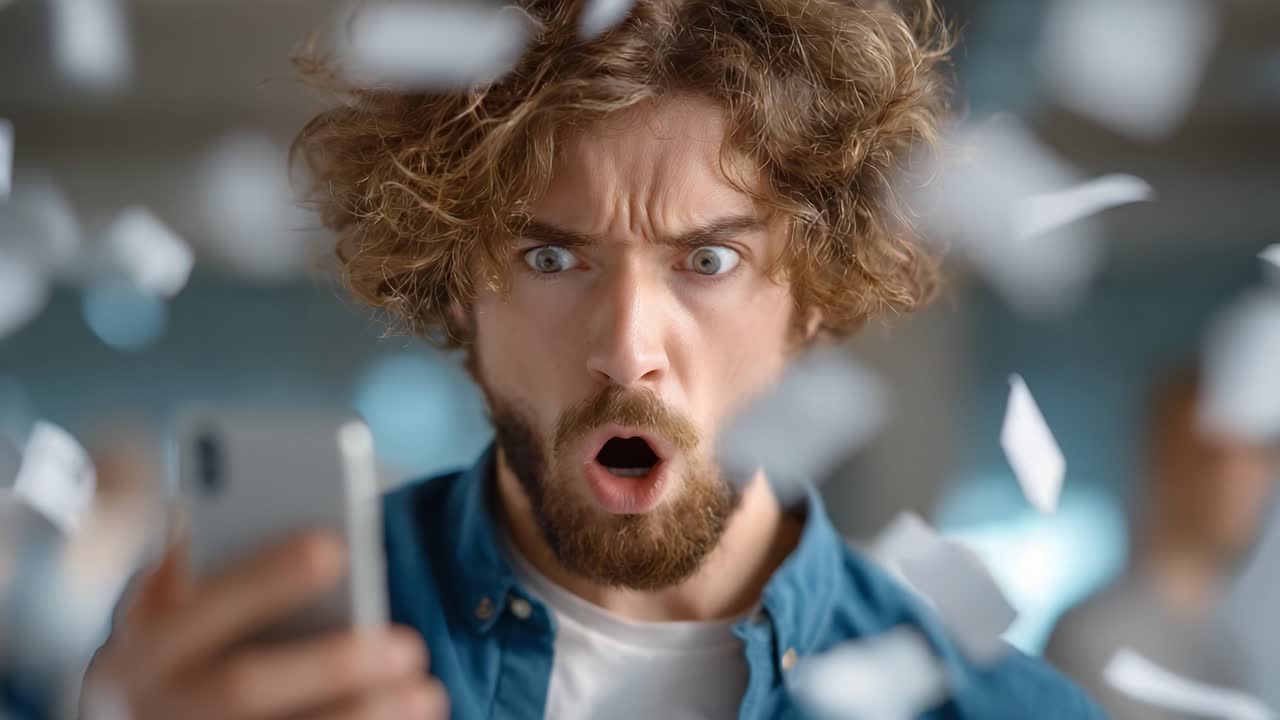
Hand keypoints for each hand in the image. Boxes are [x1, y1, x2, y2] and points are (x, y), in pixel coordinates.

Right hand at [85, 531, 448, 719]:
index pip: (205, 606)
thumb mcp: (179, 599)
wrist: (153, 717)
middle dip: (329, 664)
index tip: (333, 546)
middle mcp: (158, 703)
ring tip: (427, 693)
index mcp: (145, 644)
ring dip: (361, 715)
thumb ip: (212, 557)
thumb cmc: (193, 634)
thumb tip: (269, 513)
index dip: (266, 577)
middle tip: (411, 646)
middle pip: (243, 686)